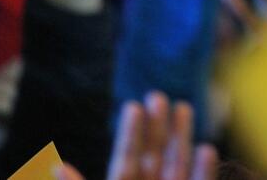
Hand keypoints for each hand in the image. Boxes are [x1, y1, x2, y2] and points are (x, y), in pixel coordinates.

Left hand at [55, 91, 218, 179]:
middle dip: (157, 126)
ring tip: (183, 106)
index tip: (132, 106)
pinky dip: (204, 170)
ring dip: (181, 136)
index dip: (129, 135)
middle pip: (154, 156)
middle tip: (156, 95)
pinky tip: (208, 148)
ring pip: (178, 164)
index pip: (126, 161)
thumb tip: (58, 167)